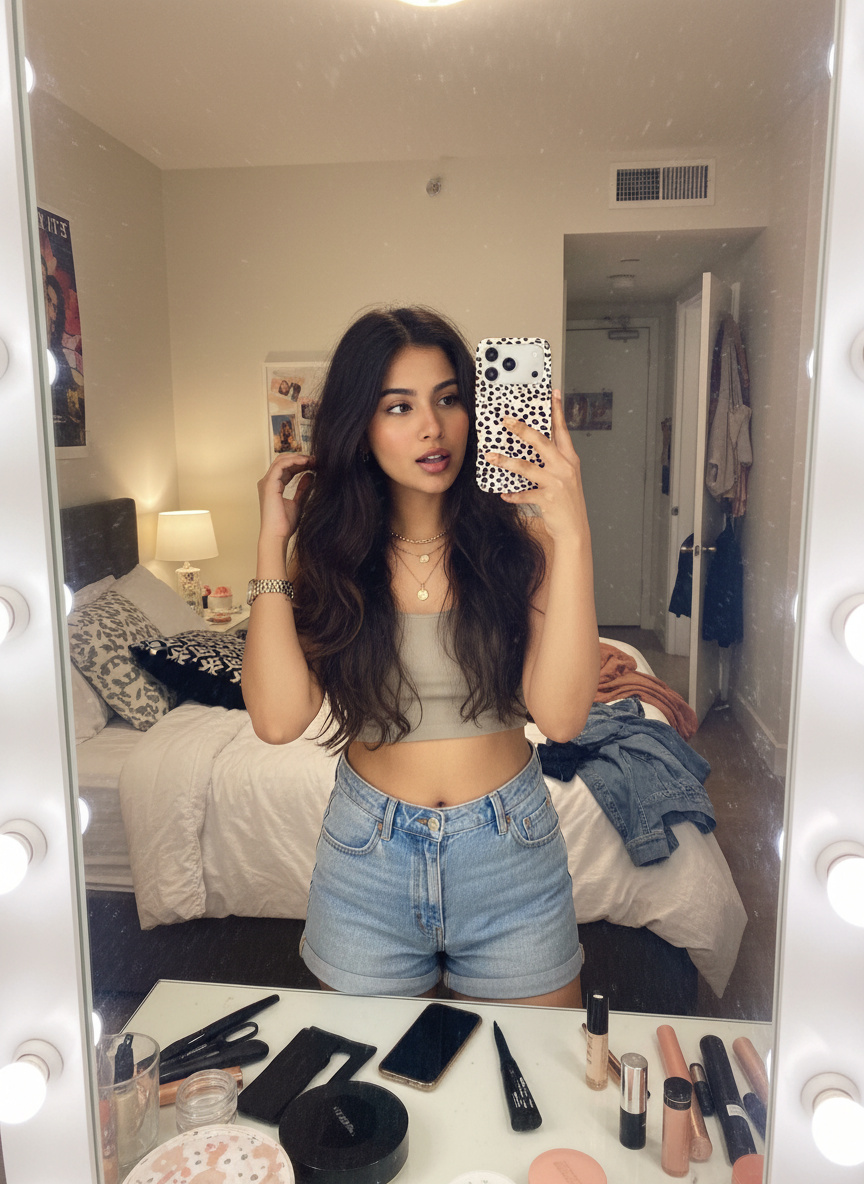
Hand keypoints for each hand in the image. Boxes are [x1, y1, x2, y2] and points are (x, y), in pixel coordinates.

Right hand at [257, 453, 315, 540]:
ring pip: (281, 460)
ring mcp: (267, 482)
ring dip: (297, 458)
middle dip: (299, 458)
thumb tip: (310, 475)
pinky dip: (293, 461)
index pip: (286, 468)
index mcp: (273, 486)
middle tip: (315, 459)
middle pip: (283, 462)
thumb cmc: (285, 524)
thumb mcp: (298, 502)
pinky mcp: (269, 484)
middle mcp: (268, 482)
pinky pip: (281, 465)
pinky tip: (305, 462)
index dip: (300, 464)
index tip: (315, 463)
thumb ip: (303, 488)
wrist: (277, 535)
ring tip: (312, 459)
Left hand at [484, 390, 589, 540]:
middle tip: (506, 421)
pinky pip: (524, 494)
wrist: (575, 529)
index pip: (562, 430)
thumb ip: (553, 460)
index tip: (552, 393)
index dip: (557, 411)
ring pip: (526, 467)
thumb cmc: (567, 502)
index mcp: (569, 458)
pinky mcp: (548, 499)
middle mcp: (564, 467)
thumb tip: (531, 446)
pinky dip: (512, 495)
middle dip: (522, 429)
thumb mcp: (566, 476)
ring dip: (506, 462)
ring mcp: (557, 482)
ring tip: (490, 457)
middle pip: (541, 442)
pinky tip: (503, 494)